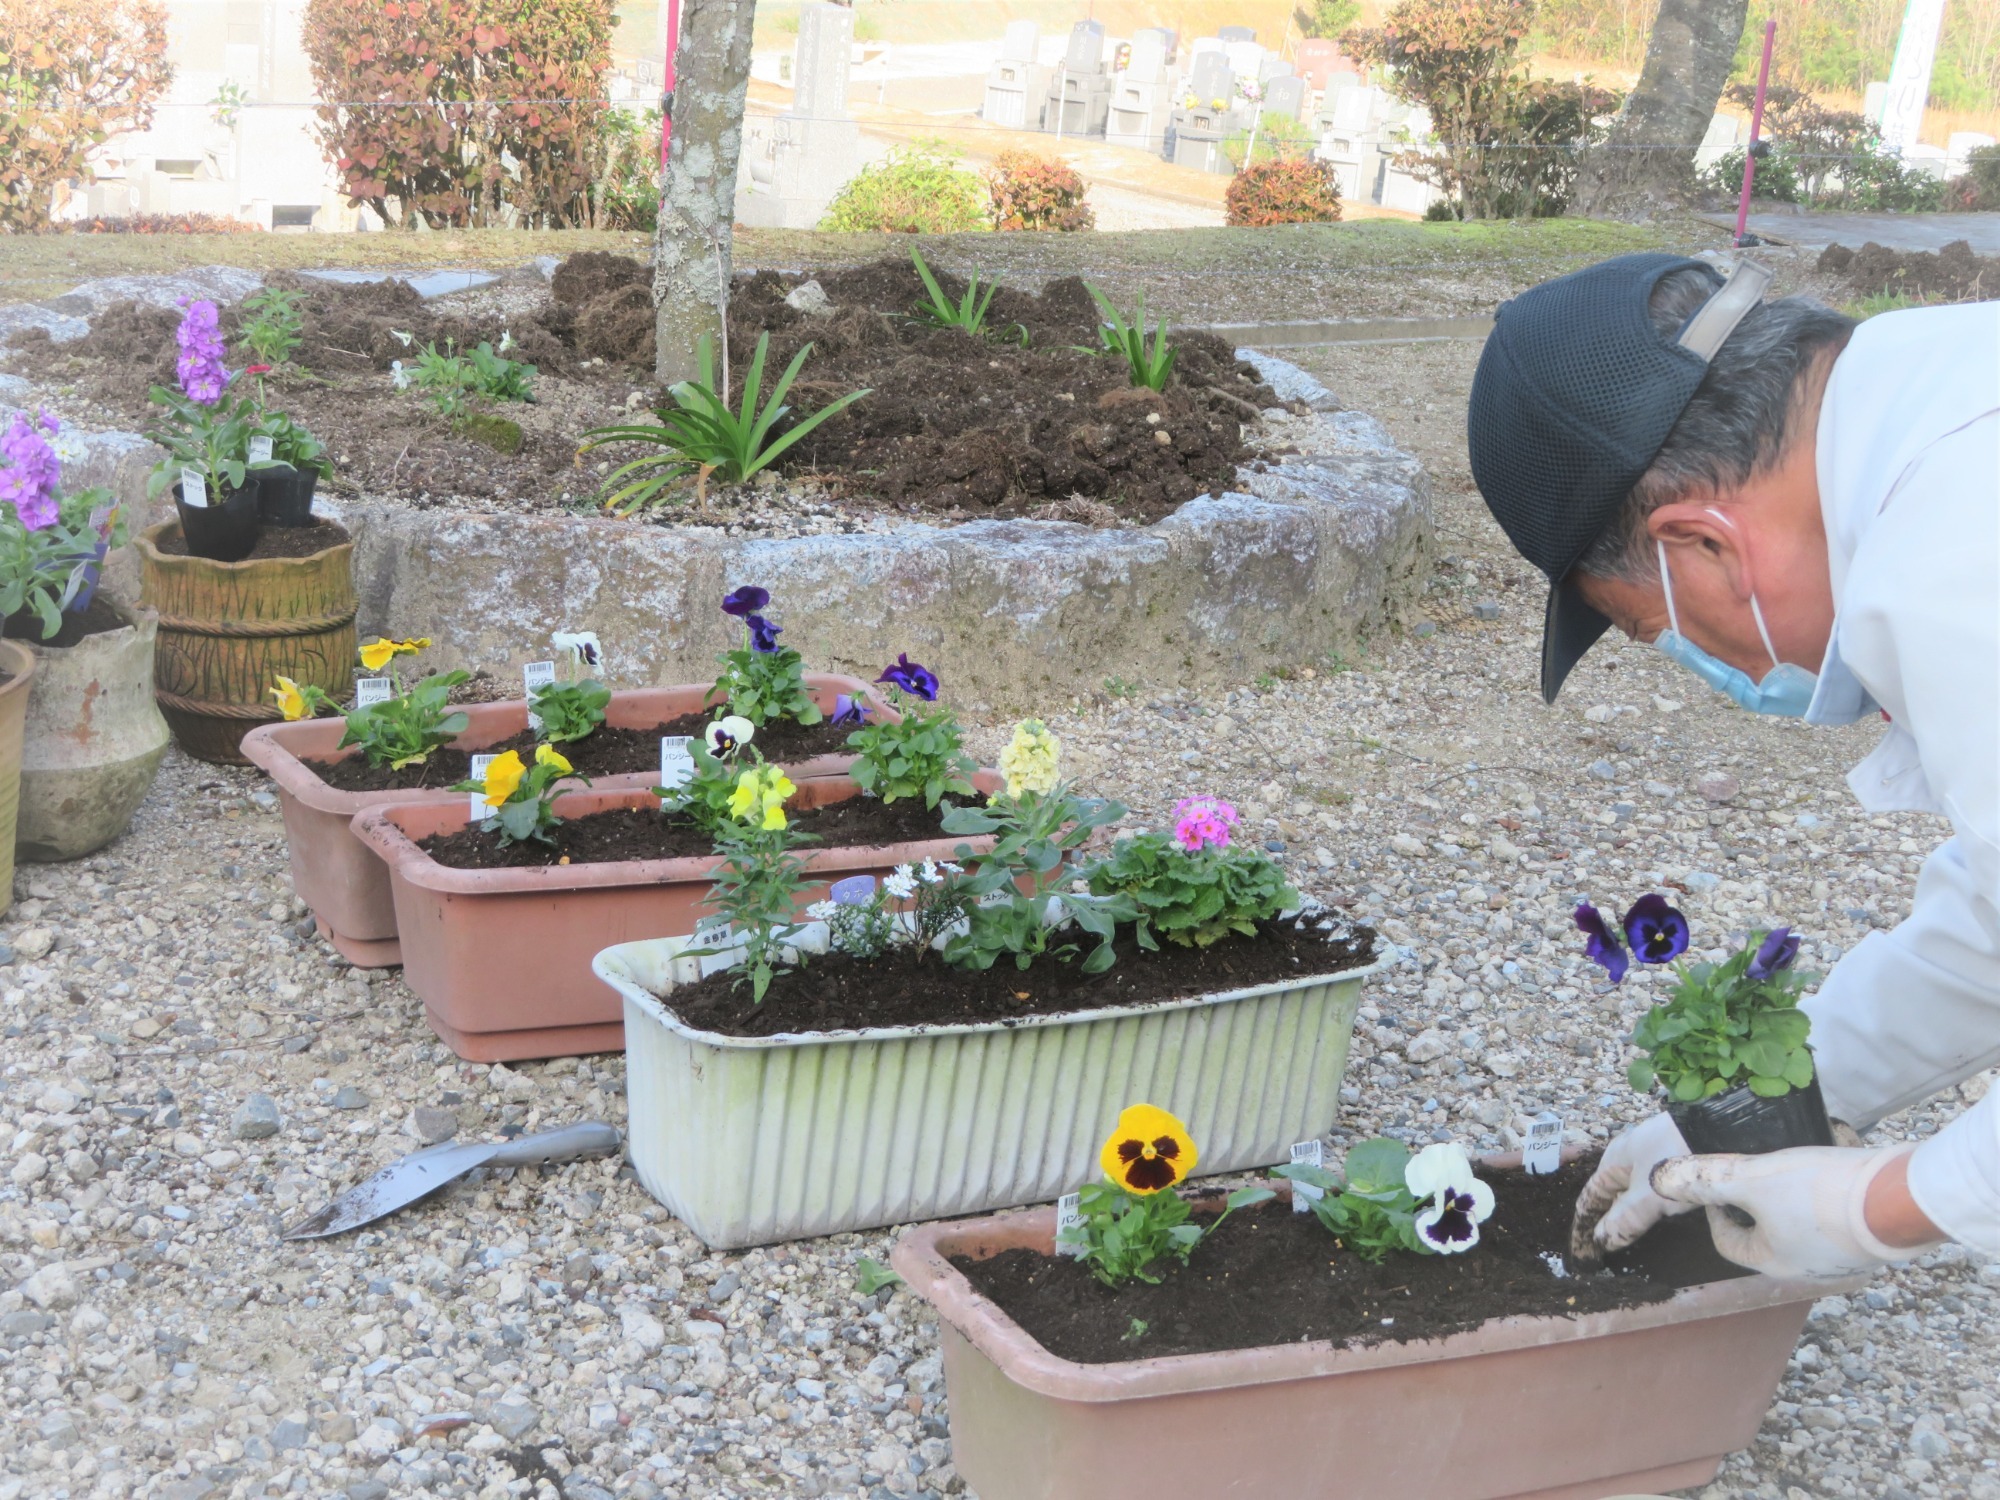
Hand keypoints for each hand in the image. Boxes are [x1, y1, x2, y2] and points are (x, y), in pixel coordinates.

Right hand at [1570, 1112, 1692, 1260]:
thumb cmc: (1675, 1160)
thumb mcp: (1648, 1196)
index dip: (1583, 1224)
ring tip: (1629, 1239)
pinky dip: (1650, 1207)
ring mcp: (1654, 1157)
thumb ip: (1625, 1220)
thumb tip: (1600, 1241)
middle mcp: (1629, 1157)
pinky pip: (1654, 1190)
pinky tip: (1658, 1218)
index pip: (1589, 1197)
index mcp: (1613, 1160)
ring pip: (1634, 1192)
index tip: (1582, 1250)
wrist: (1719, 1129)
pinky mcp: (1677, 1161)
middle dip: (1605, 1220)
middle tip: (1604, 1249)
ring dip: (1628, 1214)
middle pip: (1610, 1194)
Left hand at [1650, 1145, 1940, 1278]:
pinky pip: (1834, 1219)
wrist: (1899, 1198)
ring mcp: (1843, 1259)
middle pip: (1765, 1235)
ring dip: (1790, 1198)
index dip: (1715, 1210)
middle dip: (1755, 1202)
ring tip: (1790, 1168)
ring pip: (1801, 1227)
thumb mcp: (1753, 1179)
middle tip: (1756, 1171)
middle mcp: (1808, 1270)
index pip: (1728, 1242)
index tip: (1720, 1182)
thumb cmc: (1821, 1194)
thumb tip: (1662, 1180)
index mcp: (1773, 1262)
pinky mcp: (1870, 1241)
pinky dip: (1824, 1198)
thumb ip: (1708, 1178)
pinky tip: (1828, 1172)